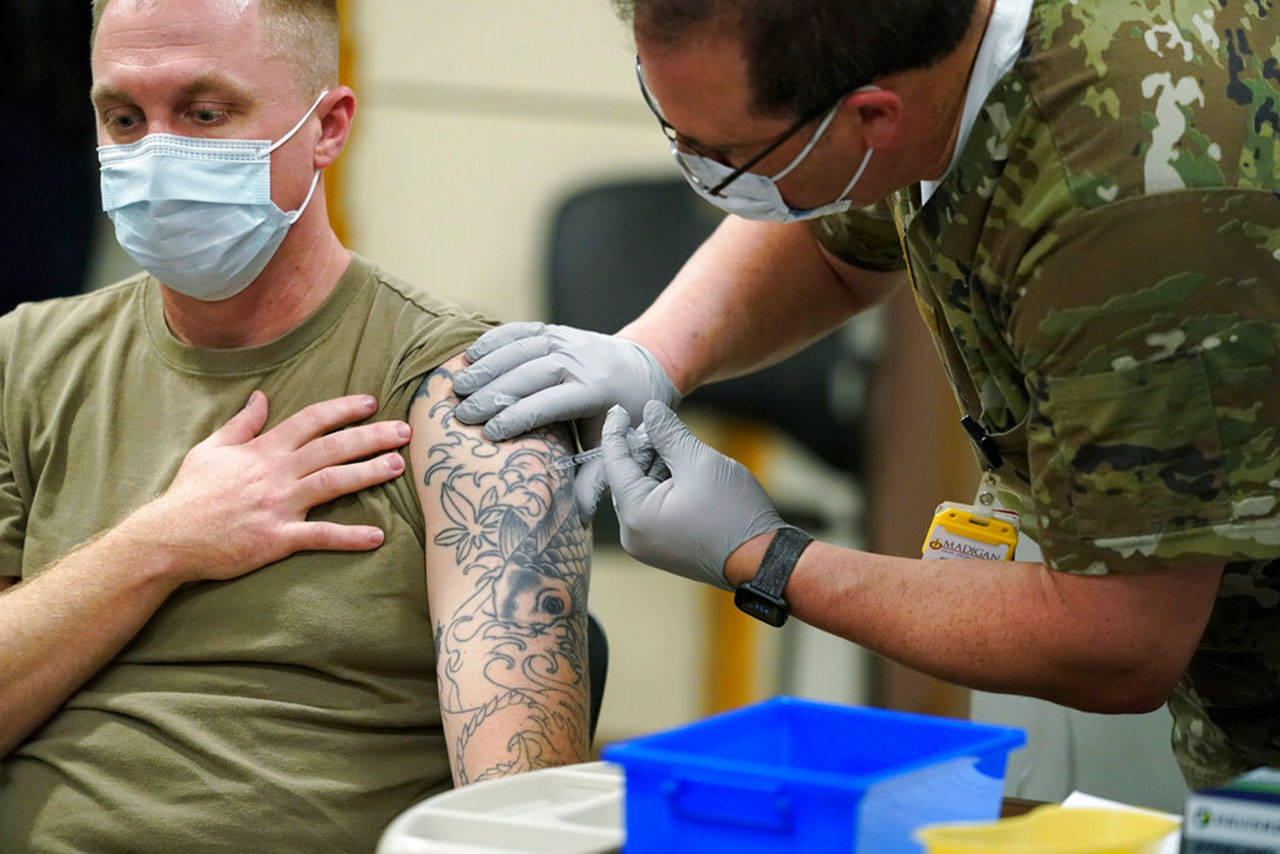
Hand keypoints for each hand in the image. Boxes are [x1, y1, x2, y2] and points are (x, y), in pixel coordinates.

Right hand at [127, 392, 410, 583]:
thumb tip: (261, 396)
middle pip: (332, 447)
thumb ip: (242, 424)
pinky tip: (377, 536)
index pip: (310, 421)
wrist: (167, 538)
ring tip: (398, 466)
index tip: (371, 402)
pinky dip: (349, 536)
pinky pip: (319, 535)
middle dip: (371, 436)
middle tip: (405, 431)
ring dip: (368, 473)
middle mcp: (276, 473)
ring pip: (332, 482)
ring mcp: (278, 505)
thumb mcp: (210, 449)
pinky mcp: (277, 538)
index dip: (343, 409)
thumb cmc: (189, 494)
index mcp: (262, 450)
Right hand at [452, 323, 680, 519]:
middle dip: (493, 394)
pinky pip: (523, 331)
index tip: (489, 434)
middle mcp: (583, 360)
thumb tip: (579, 516)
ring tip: (456, 386)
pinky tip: (469, 355)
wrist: (644, 369)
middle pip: (531, 374)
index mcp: (598, 391)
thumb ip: (596, 477)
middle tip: (461, 414)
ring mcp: (570, 341)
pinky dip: (495, 341)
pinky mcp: (558, 332)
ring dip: (487, 367)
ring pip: (523, 349)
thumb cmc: (625, 416)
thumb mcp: (618, 446)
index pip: (551, 403)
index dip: (518, 417)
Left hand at [601, 401, 784, 589]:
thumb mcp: (699, 461)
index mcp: (636, 515)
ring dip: (656, 467)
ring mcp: (647, 545)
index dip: (615, 432)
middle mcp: (633, 535)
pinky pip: (652, 509)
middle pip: (626, 478)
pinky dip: (663, 486)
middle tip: (663, 427)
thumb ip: (668, 432)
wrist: (763, 559)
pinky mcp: (662, 548)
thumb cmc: (733, 512)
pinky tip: (683, 471)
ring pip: (640, 492)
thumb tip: (650, 410)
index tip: (619, 409)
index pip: (614, 463)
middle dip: (642, 450)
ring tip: (681, 450)